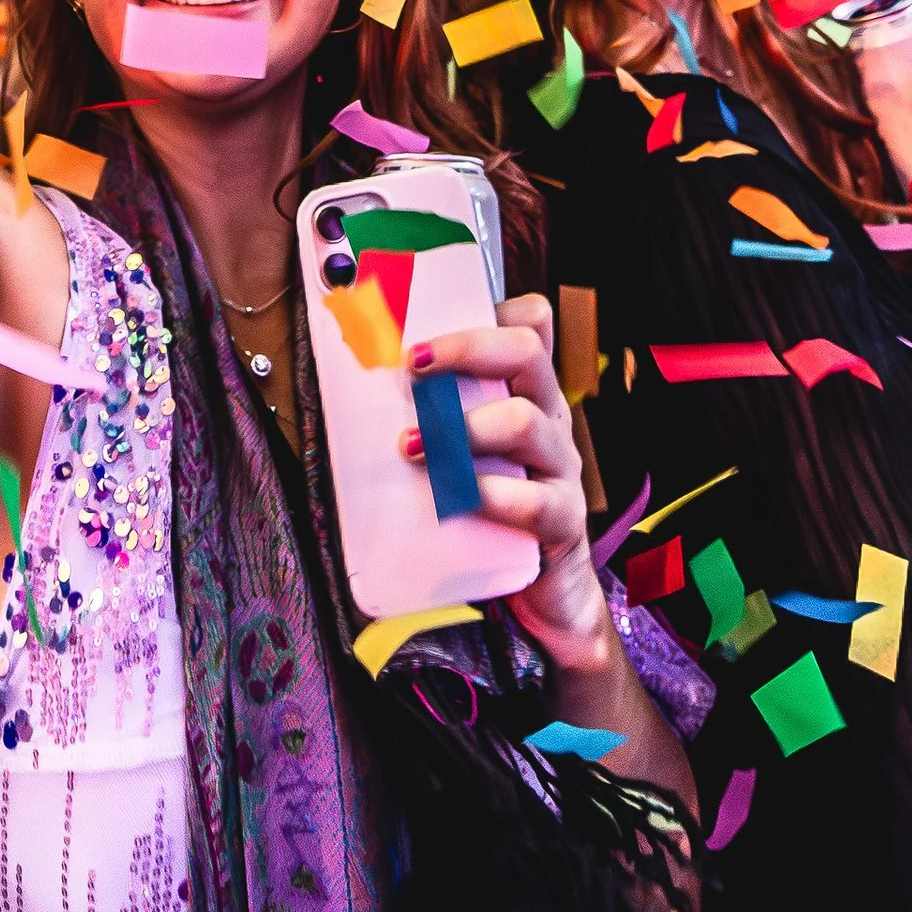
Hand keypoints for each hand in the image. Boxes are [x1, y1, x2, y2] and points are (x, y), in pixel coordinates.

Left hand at [403, 297, 614, 676]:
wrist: (546, 598)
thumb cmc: (491, 516)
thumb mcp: (465, 460)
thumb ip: (431, 428)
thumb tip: (348, 399)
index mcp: (526, 395)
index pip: (529, 324)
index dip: (485, 312)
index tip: (424, 331)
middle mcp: (549, 420)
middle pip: (527, 351)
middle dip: (465, 349)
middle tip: (412, 369)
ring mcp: (560, 469)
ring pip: (527, 420)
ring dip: (462, 427)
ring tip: (412, 447)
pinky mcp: (564, 522)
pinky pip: (536, 500)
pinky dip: (492, 494)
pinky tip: (460, 500)